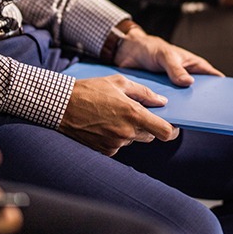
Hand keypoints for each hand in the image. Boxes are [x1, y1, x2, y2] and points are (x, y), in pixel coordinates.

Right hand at [60, 74, 179, 155]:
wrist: (60, 105)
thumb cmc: (90, 90)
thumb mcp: (119, 83)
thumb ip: (144, 93)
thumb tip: (162, 102)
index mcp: (133, 114)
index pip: (165, 132)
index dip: (172, 130)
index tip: (172, 126)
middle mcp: (126, 132)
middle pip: (150, 136)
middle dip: (148, 126)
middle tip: (135, 113)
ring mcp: (115, 143)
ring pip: (134, 140)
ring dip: (130, 131)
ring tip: (114, 115)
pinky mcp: (104, 150)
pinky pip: (119, 146)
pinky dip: (116, 137)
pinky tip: (104, 124)